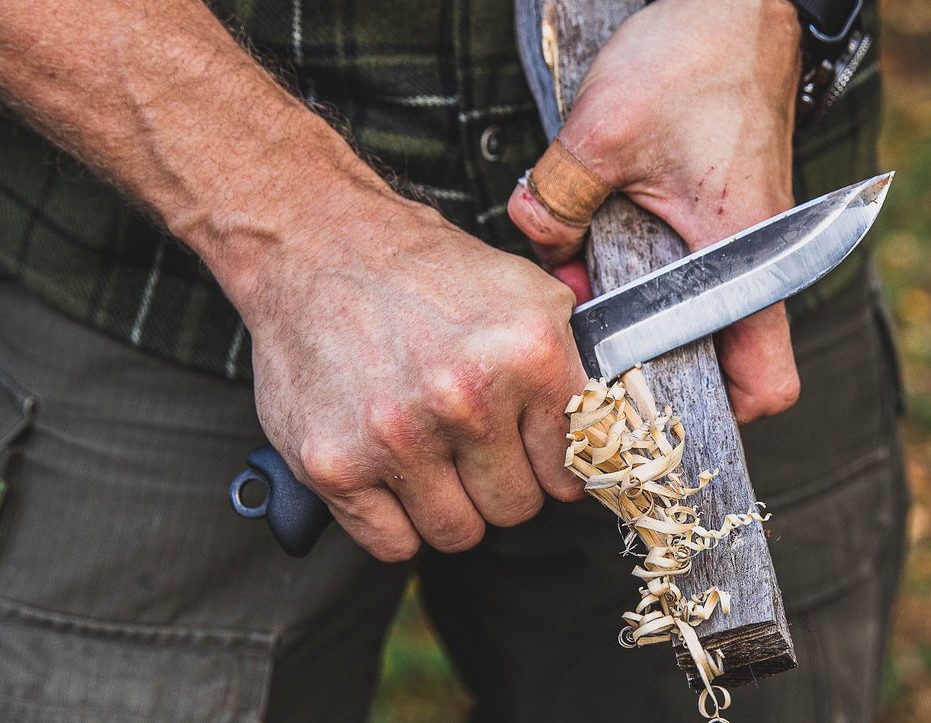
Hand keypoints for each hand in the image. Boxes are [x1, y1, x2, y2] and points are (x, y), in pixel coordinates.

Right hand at [239, 193, 587, 561]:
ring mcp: (398, 437)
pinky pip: (393, 544)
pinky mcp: (336, 465)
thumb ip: (572, 364)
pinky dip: (394, 521)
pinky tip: (390, 474)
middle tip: (471, 444)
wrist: (317, 246)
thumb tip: (613, 435)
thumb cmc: (422, 272)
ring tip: (430, 454)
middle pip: (517, 508)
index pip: (574, 469)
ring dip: (449, 505)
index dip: (553, 464)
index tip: (532, 452)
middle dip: (500, 483)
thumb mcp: (525, 292)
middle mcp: (467, 398)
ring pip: (459, 533)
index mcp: (527, 354)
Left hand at [508, 0, 803, 422]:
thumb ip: (557, 202)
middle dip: (653, 366)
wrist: (735, 1)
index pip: (765, 382)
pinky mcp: (718, 215)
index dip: (715, 413)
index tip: (649, 409)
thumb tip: (535, 244)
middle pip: (717, 358)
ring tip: (578, 301)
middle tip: (589, 363)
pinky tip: (589, 254)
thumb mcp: (603, 135)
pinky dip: (640, 275)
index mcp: (750, 258)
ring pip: (692, 313)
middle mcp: (756, 261)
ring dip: (638, 316)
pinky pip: (681, 269)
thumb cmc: (694, 60)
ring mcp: (740, 240)